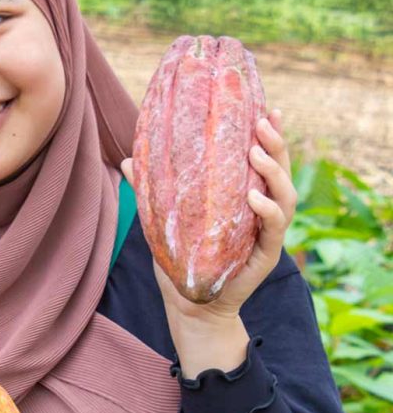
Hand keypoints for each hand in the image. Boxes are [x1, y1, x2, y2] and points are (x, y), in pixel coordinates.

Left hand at [121, 109, 296, 323]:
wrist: (188, 305)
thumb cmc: (181, 260)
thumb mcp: (165, 219)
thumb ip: (152, 190)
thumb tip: (127, 159)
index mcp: (244, 198)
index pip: (262, 161)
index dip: (267, 135)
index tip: (264, 107)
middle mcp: (262, 212)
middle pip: (280, 171)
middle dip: (276, 143)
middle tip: (263, 119)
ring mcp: (267, 234)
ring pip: (285, 196)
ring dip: (274, 171)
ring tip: (256, 152)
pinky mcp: (266, 255)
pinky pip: (273, 229)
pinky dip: (267, 210)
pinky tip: (254, 196)